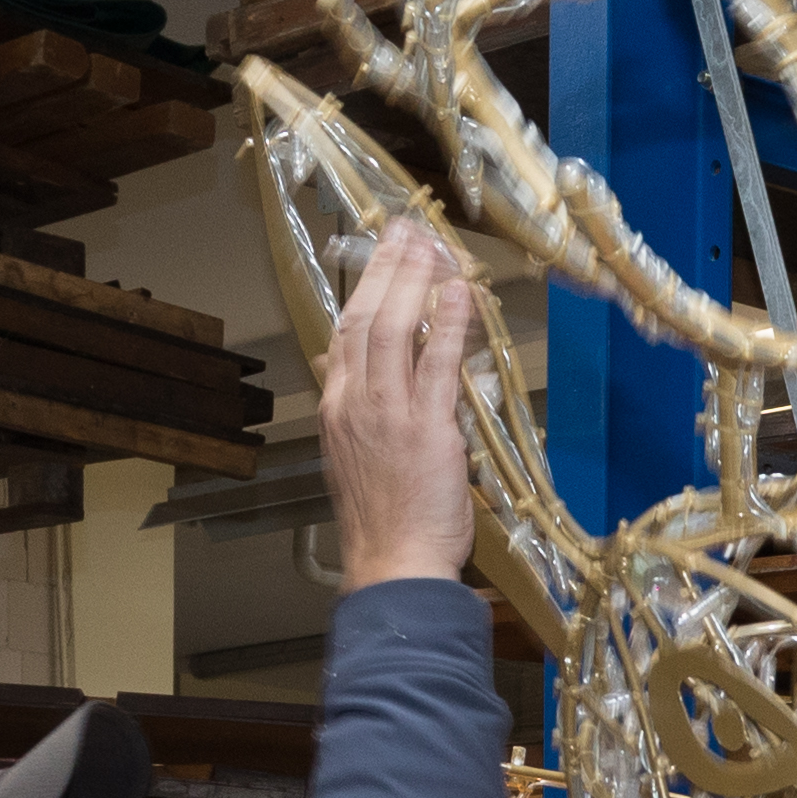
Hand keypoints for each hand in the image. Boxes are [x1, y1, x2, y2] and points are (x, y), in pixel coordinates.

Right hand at [320, 223, 474, 587]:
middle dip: (387, 268)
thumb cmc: (384, 524)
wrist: (393, 566)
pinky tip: (459, 294)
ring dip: (414, 281)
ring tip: (431, 246)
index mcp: (337, 409)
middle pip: (365, 317)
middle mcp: (355, 402)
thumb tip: (349, 375)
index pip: (345, 334)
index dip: (365, 289)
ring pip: (393, 329)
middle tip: (407, 231)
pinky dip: (446, 324)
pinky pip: (436, 364)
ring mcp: (388, 413)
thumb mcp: (354, 460)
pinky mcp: (426, 429)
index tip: (383, 258)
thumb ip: (357, 415)